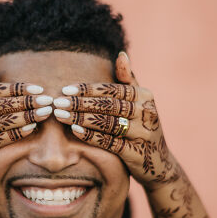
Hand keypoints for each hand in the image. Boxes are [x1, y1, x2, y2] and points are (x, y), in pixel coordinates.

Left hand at [52, 52, 176, 189]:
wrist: (159, 163)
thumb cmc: (142, 128)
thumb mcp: (140, 103)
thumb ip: (129, 80)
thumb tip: (120, 54)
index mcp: (145, 96)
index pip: (112, 89)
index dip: (88, 89)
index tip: (66, 90)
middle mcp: (146, 112)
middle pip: (108, 105)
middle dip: (80, 103)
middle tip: (57, 102)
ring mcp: (143, 133)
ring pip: (107, 123)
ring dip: (81, 118)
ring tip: (60, 115)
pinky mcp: (136, 153)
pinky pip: (110, 142)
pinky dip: (91, 136)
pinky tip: (74, 131)